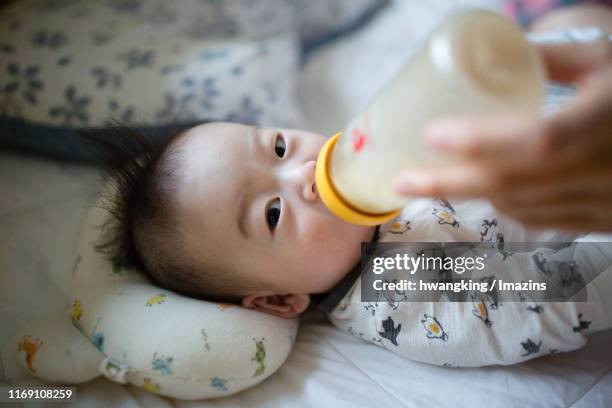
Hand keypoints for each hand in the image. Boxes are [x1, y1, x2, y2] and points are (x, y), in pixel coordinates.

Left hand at [393, 39, 611, 231]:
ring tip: (429, 184)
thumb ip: (560, 56)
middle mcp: (604, 170)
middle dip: (448, 184)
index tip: (433, 133)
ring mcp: (604, 203)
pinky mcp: (604, 220)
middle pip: (511, 184)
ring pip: (521, 206)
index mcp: (607, 122)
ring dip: (470, 196)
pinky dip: (504, 207)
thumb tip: (506, 53)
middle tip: (401, 179)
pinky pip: (543, 220)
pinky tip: (483, 194)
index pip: (537, 140)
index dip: (482, 141)